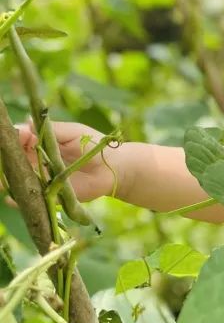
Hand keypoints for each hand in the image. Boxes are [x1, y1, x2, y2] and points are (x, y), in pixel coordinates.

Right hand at [8, 119, 122, 203]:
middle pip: (13, 161)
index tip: (20, 136)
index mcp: (39, 143)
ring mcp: (41, 179)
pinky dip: (19, 199)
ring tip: (1, 182)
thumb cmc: (92, 144)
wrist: (112, 167)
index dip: (16, 137)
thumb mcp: (72, 132)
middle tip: (4, 162)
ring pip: (18, 179)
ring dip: (7, 180)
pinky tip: (12, 198)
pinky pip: (31, 198)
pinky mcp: (50, 195)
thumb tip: (27, 123)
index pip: (18, 139)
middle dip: (5, 161)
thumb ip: (51, 130)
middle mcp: (36, 161)